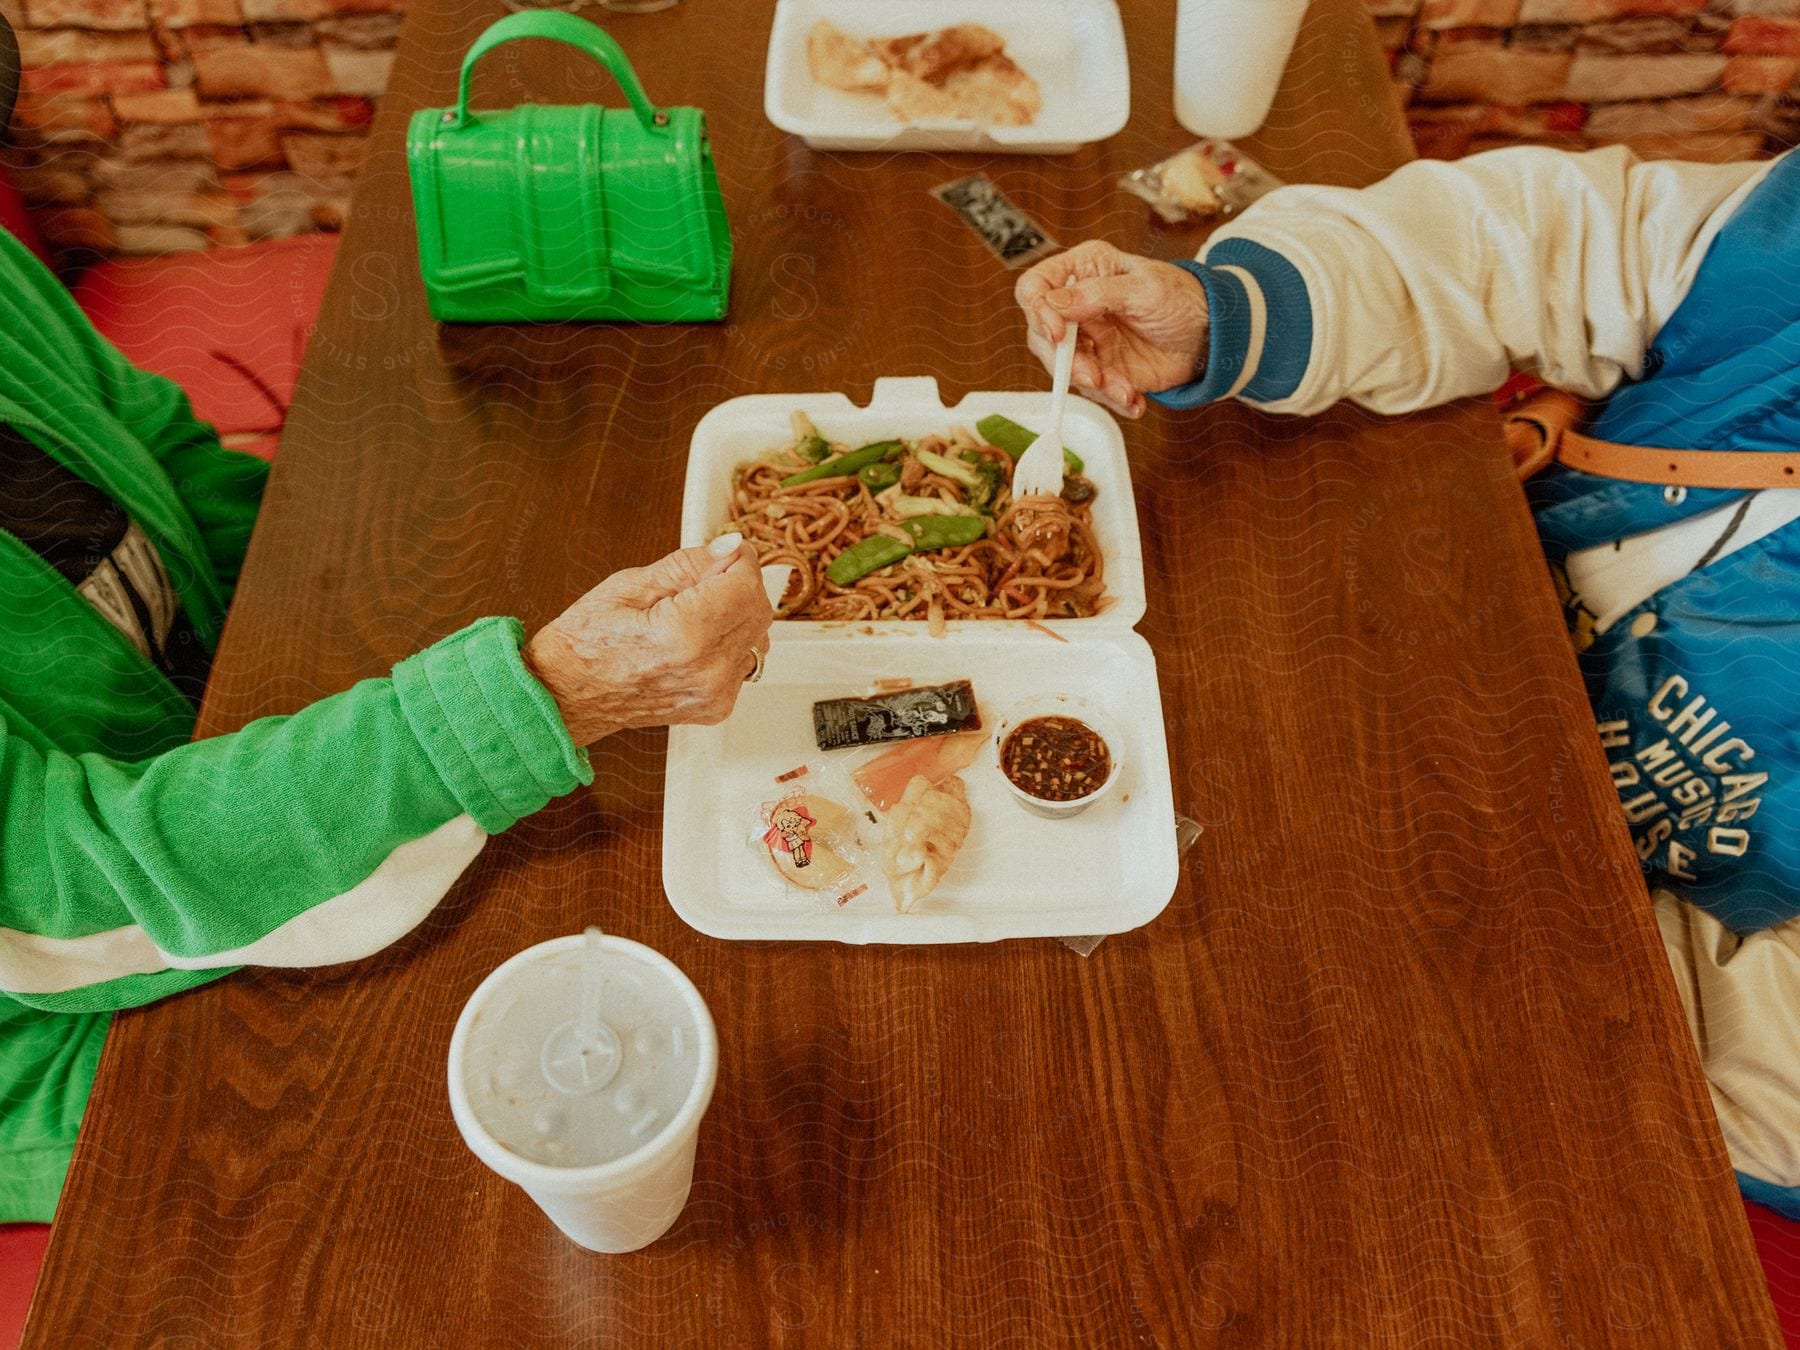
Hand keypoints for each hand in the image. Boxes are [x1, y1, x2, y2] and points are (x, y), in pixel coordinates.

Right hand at [523, 534, 772, 745]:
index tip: (727, 552)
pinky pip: (743, 663)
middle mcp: (708, 669)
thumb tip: (730, 548)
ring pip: (756, 637)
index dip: (740, 561)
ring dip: (736, 615)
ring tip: (695, 611)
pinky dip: (729, 644)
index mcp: (686, 634)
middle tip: (707, 577)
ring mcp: (715, 693)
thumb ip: (690, 565)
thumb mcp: (631, 585)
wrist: (565, 695)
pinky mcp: (716, 708)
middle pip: (758, 611)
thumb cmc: (585, 642)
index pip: (745, 584)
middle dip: (741, 585)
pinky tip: (696, 640)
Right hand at [1015, 241, 1209, 419]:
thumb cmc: (1180, 297)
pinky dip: (1113, 399)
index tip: (1057, 333)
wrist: (1209, 333)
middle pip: (1042, 335)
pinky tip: (1134, 399)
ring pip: (1064, 369)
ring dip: (1093, 385)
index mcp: (1083, 271)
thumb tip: (1052, 304)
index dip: (1038, 310)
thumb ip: (1097, 295)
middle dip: (1066, 361)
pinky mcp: (1102, 368)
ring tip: (1124, 390)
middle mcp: (1077, 306)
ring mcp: (1087, 339)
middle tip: (1092, 375)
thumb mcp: (1143, 289)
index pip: (1035, 287)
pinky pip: (1094, 390)